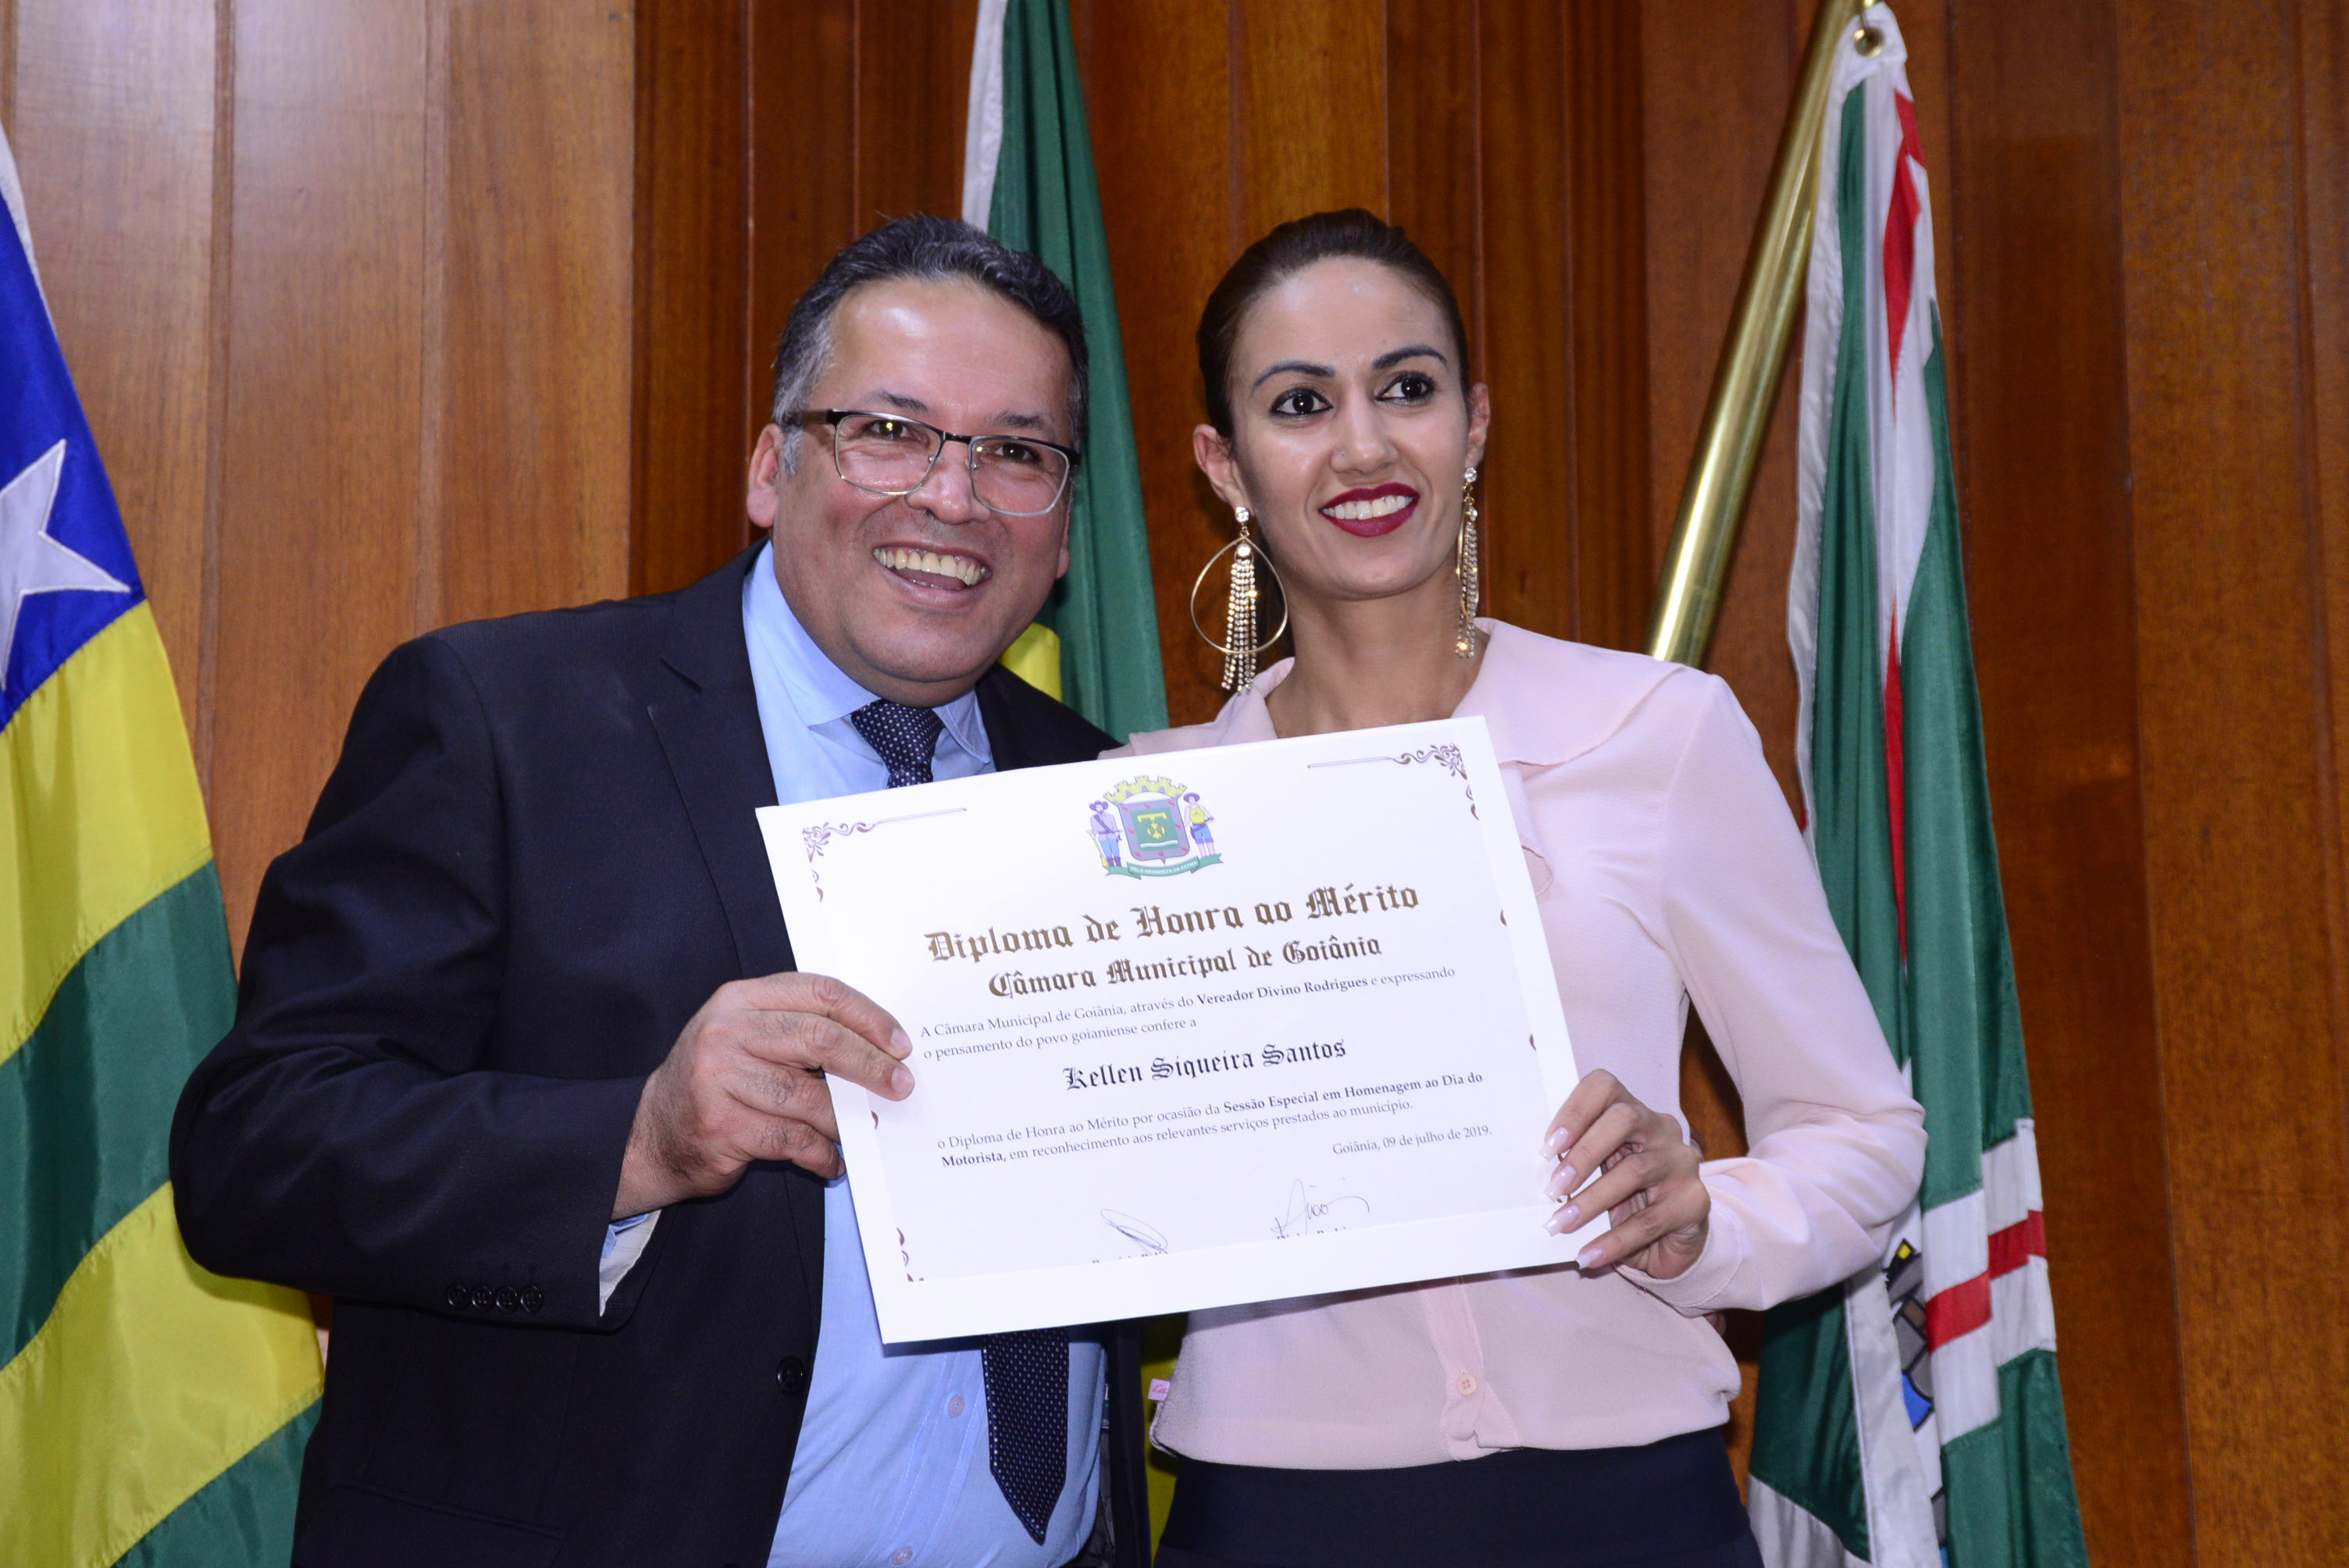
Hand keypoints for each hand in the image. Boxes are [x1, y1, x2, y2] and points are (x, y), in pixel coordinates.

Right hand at [614, 972, 911, 1217]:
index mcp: (741, 998)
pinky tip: (832, 1160)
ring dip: (847, 1119)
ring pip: (810, 1096)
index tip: (900, 1044)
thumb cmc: (718, 1081)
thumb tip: (880, 1050)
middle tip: (900, 1086)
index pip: (820, 993)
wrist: (653, 1134)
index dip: (868, 1017)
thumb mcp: (748, 1037)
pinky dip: (822, 1153)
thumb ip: (800, 1029)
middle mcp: (727, 1031)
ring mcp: (720, 1078)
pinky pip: (793, 1140)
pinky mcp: (722, 1125)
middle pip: (820, 1039)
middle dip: (871, 1065)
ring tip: (864, 1130)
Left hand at [1541, 1069, 1708, 1278]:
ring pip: (1635, 1170)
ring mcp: (1682, 1163)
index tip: (1548, 1146)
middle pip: (1624, 1119)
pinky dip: (1613, 1240)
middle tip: (1553, 1188)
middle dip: (1583, 1153)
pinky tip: (1588, 1255)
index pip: (1605, 1087)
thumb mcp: (1600, 1173)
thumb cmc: (1624, 1198)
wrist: (1673, 1239)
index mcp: (1632, 1112)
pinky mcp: (1694, 1201)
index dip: (1574, 1110)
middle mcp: (1661, 1130)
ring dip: (1591, 1201)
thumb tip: (1534, 1172)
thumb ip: (1575, 1162)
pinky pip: (1650, 1220)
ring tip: (1560, 1224)